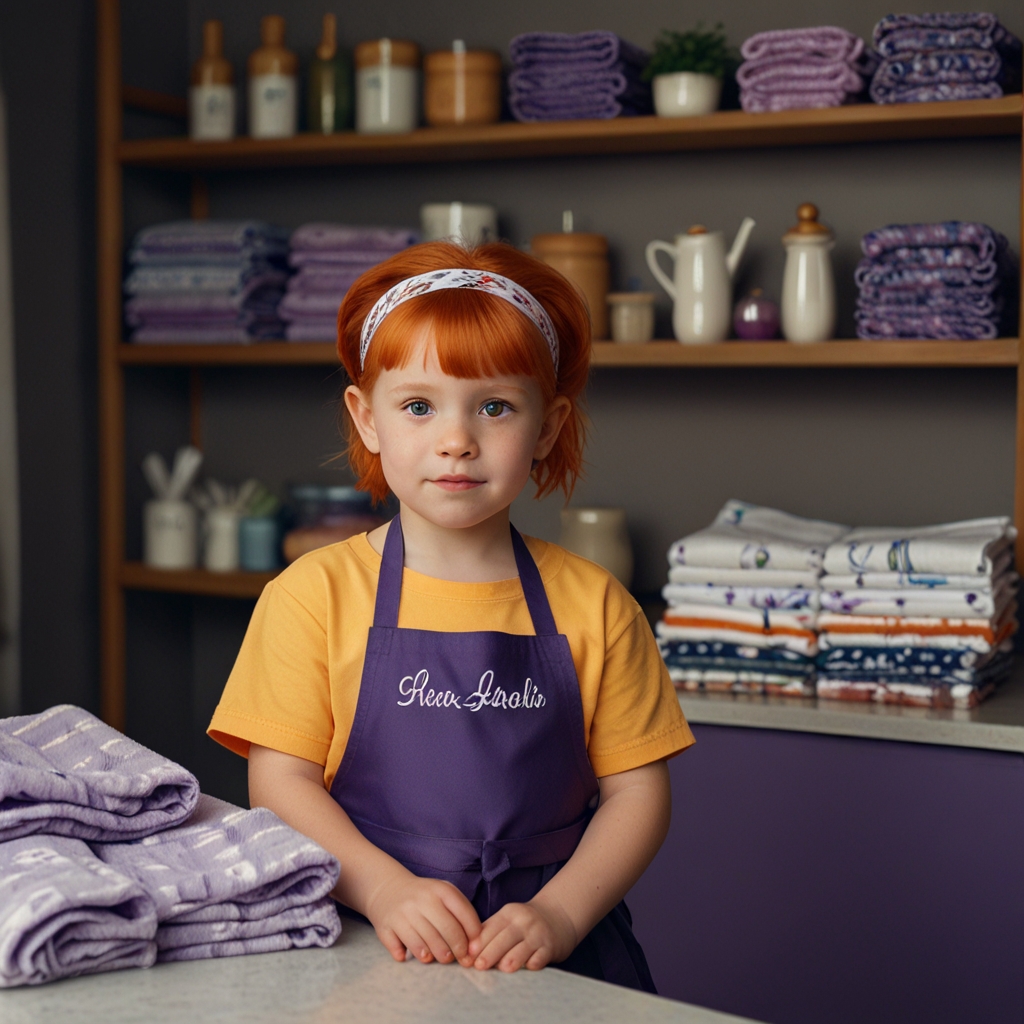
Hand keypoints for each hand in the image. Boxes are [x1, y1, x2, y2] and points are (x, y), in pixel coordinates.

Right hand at [365, 871, 481, 966]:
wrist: (388, 888)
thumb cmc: (424, 897)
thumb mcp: (444, 895)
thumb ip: (462, 915)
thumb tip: (474, 948)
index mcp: (440, 889)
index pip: (464, 914)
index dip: (473, 936)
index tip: (473, 949)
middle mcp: (421, 899)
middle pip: (447, 930)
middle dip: (457, 949)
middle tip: (459, 958)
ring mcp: (402, 913)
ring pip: (425, 943)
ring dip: (436, 955)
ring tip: (441, 957)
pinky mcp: (385, 926)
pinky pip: (400, 948)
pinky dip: (409, 955)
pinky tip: (415, 955)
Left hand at [468, 895, 577, 972]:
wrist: (559, 917)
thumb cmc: (524, 925)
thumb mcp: (508, 921)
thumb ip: (489, 933)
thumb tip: (467, 954)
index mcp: (508, 914)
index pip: (491, 928)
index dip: (478, 944)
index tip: (468, 957)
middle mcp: (523, 922)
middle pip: (505, 938)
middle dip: (491, 952)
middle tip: (479, 966)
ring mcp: (538, 934)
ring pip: (523, 948)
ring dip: (512, 959)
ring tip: (502, 969)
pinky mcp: (550, 947)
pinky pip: (540, 957)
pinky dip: (533, 963)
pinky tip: (527, 968)